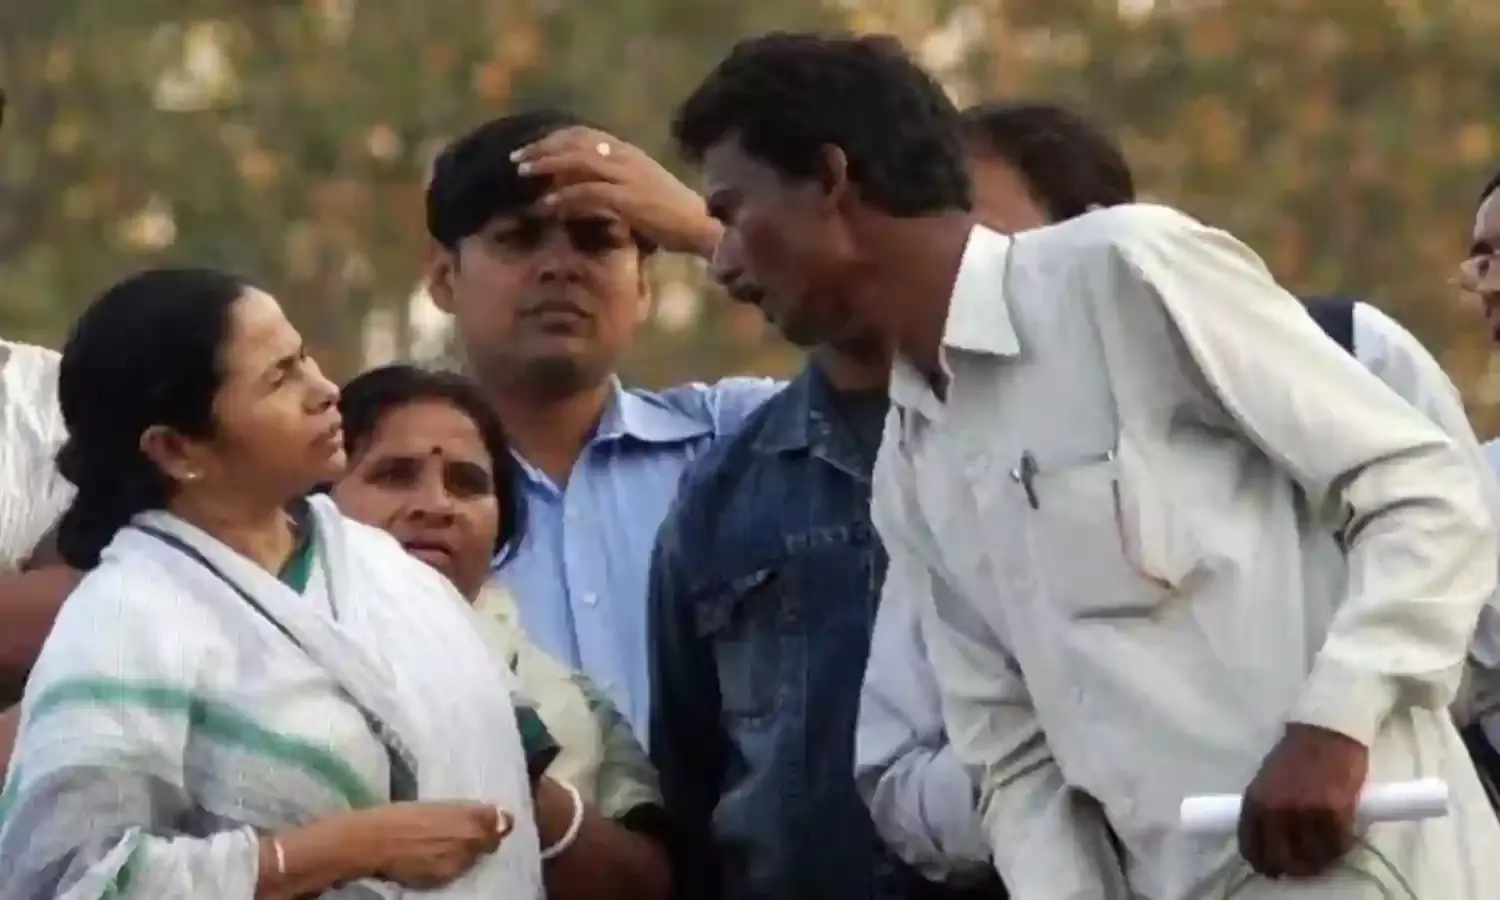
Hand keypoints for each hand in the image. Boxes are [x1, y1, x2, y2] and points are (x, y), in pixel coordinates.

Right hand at [355, 801, 512, 888]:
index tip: (490, 823)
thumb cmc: (401, 815)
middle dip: (482, 839)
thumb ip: (463, 813)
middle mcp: (473, 838)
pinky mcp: (447, 878)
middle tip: (463, 837)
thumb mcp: (437, 806)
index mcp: (470, 813)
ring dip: (466, 854)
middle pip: (491, 841)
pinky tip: (432, 859)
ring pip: (474, 858)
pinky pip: (457, 871)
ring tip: (443, 848)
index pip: (500, 819)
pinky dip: (450, 866)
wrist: (375, 841)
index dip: (494, 821)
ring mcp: (461, 861)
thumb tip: (482, 817)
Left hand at [510, 126, 721, 256]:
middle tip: (516, 158)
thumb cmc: (670, 216)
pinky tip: (545, 205)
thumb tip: (579, 188)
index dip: (555, 138)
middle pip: (575, 141)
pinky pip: (587, 192)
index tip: (532, 147)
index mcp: (628, 152)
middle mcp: (626, 157)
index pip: (585, 134)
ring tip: (523, 174)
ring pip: (577, 161)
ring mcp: (627, 176)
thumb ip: (612, 184)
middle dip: (542, 148)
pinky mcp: (628, 199)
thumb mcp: (640, 191)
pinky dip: (563, 197)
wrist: (700, 227)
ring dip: (546, 165)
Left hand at [1238, 723, 1369, 877]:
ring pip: (1312, 857)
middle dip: (1295, 867)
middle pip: (1281, 859)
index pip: (1251, 848)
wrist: (1326, 731)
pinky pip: (1338, 845)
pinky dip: (1342, 846)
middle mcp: (1275, 810)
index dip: (1264, 864)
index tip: (1275, 869)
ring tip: (1328, 849)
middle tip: (1307, 864)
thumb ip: (1265, 811)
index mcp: (1254, 802)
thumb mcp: (1267, 782)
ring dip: (1322, 859)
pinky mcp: (1334, 811)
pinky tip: (1344, 836)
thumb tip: (1269, 843)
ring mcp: (1305, 812)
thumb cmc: (1297, 756)